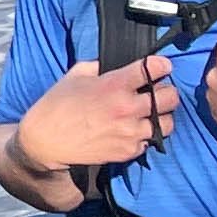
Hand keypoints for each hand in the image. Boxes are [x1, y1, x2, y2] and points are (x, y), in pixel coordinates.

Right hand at [12, 54, 171, 176]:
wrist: (46, 142)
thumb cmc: (56, 106)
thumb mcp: (74, 75)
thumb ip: (100, 67)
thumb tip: (115, 66)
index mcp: (114, 84)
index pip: (154, 68)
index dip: (161, 65)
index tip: (160, 67)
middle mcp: (127, 108)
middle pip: (170, 96)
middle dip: (165, 91)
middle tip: (156, 92)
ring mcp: (130, 131)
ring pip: (168, 122)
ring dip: (161, 116)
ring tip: (148, 115)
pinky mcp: (128, 151)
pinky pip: (150, 140)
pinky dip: (145, 135)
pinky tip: (132, 130)